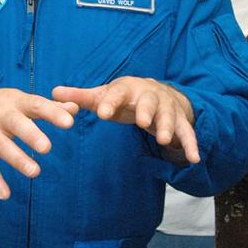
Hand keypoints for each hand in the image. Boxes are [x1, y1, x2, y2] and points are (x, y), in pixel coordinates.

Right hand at [0, 89, 76, 199]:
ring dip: (17, 160)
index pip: (35, 105)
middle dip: (30, 135)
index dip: (52, 113)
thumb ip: (46, 107)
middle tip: (47, 147)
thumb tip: (75, 108)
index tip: (69, 122)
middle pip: (15, 124)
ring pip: (1, 147)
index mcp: (13, 102)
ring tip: (35, 172)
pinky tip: (5, 194)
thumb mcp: (17, 101)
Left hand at [52, 77, 199, 164]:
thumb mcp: (105, 95)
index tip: (102, 112)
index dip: (110, 101)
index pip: (117, 93)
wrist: (157, 92)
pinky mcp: (180, 122)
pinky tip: (194, 159)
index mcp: (127, 88)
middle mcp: (149, 95)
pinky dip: (192, 145)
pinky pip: (188, 133)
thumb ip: (81, 97)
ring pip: (170, 116)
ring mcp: (167, 108)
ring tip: (164, 140)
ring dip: (168, 127)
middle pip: (149, 101)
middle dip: (146, 110)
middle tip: (141, 121)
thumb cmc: (125, 97)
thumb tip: (52, 93)